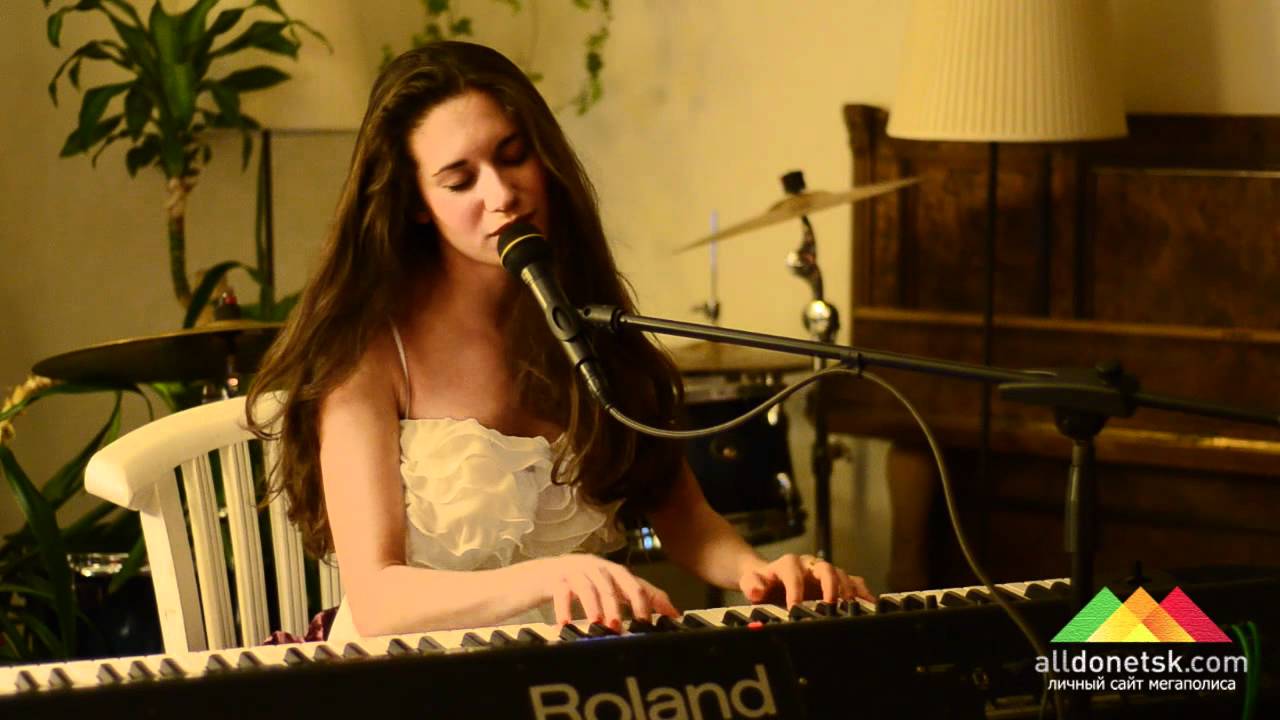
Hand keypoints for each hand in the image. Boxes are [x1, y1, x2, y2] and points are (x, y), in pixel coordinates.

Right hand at [534, 554, 679, 629]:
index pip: (635, 584)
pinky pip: (561, 592)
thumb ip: (637, 598)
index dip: (645, 603)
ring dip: (594, 607)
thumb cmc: (579, 585)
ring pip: (588, 587)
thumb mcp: (608, 589)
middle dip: (619, 606)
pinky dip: (564, 608)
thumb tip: (672, 613)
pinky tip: (565, 624)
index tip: (649, 624)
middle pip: (612, 584)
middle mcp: (596, 567)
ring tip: (598, 625)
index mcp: (612, 571)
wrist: (537, 575)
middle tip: (621, 627)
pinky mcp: (554, 578)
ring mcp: (574, 571)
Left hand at [737, 553, 874, 607]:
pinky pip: (853, 582)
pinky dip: (863, 592)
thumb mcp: (751, 582)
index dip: (795, 590)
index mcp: (788, 564)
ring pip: (842, 575)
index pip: (793, 573)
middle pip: (825, 569)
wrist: (768, 578)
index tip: (795, 608)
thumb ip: (752, 584)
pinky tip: (871, 605)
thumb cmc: (762, 582)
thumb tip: (757, 589)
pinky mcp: (835, 581)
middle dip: (831, 586)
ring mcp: (824, 572)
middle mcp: (809, 564)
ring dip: (848, 591)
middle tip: (831, 606)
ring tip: (852, 608)